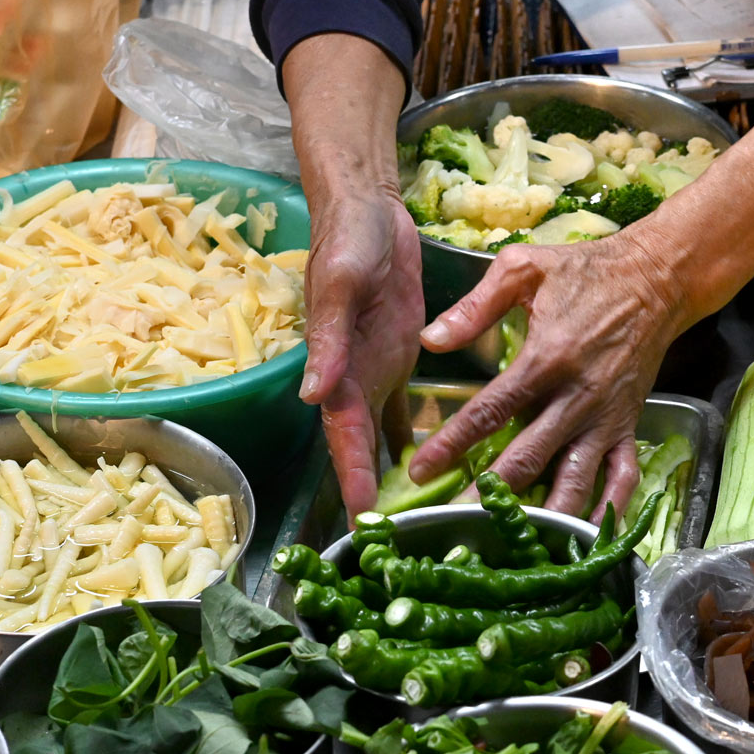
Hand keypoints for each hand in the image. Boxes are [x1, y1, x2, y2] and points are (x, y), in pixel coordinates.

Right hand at [280, 33, 418, 519]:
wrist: (368, 206)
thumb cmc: (347, 240)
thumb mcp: (340, 284)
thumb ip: (328, 340)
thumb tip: (313, 395)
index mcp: (336, 370)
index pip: (344, 438)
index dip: (353, 480)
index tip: (364, 524)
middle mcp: (354, 382)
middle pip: (363, 451)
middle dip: (373, 497)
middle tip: (391, 546)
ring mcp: (377, 374)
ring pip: (384, 440)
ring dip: (395, 478)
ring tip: (418, 521)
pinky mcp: (397, 361)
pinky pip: (407, 412)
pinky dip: (419, 442)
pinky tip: (441, 470)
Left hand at [408, 231, 687, 519]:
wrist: (657, 277)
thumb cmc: (585, 270)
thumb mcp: (523, 269)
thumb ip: (475, 306)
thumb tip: (431, 340)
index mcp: (546, 359)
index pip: (489, 412)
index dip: (452, 445)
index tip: (420, 470)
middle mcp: (577, 397)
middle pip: (526, 459)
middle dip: (488, 496)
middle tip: (453, 524)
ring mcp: (606, 418)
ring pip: (574, 480)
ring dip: (544, 516)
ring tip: (515, 546)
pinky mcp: (629, 426)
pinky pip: (621, 477)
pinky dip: (607, 511)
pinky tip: (586, 539)